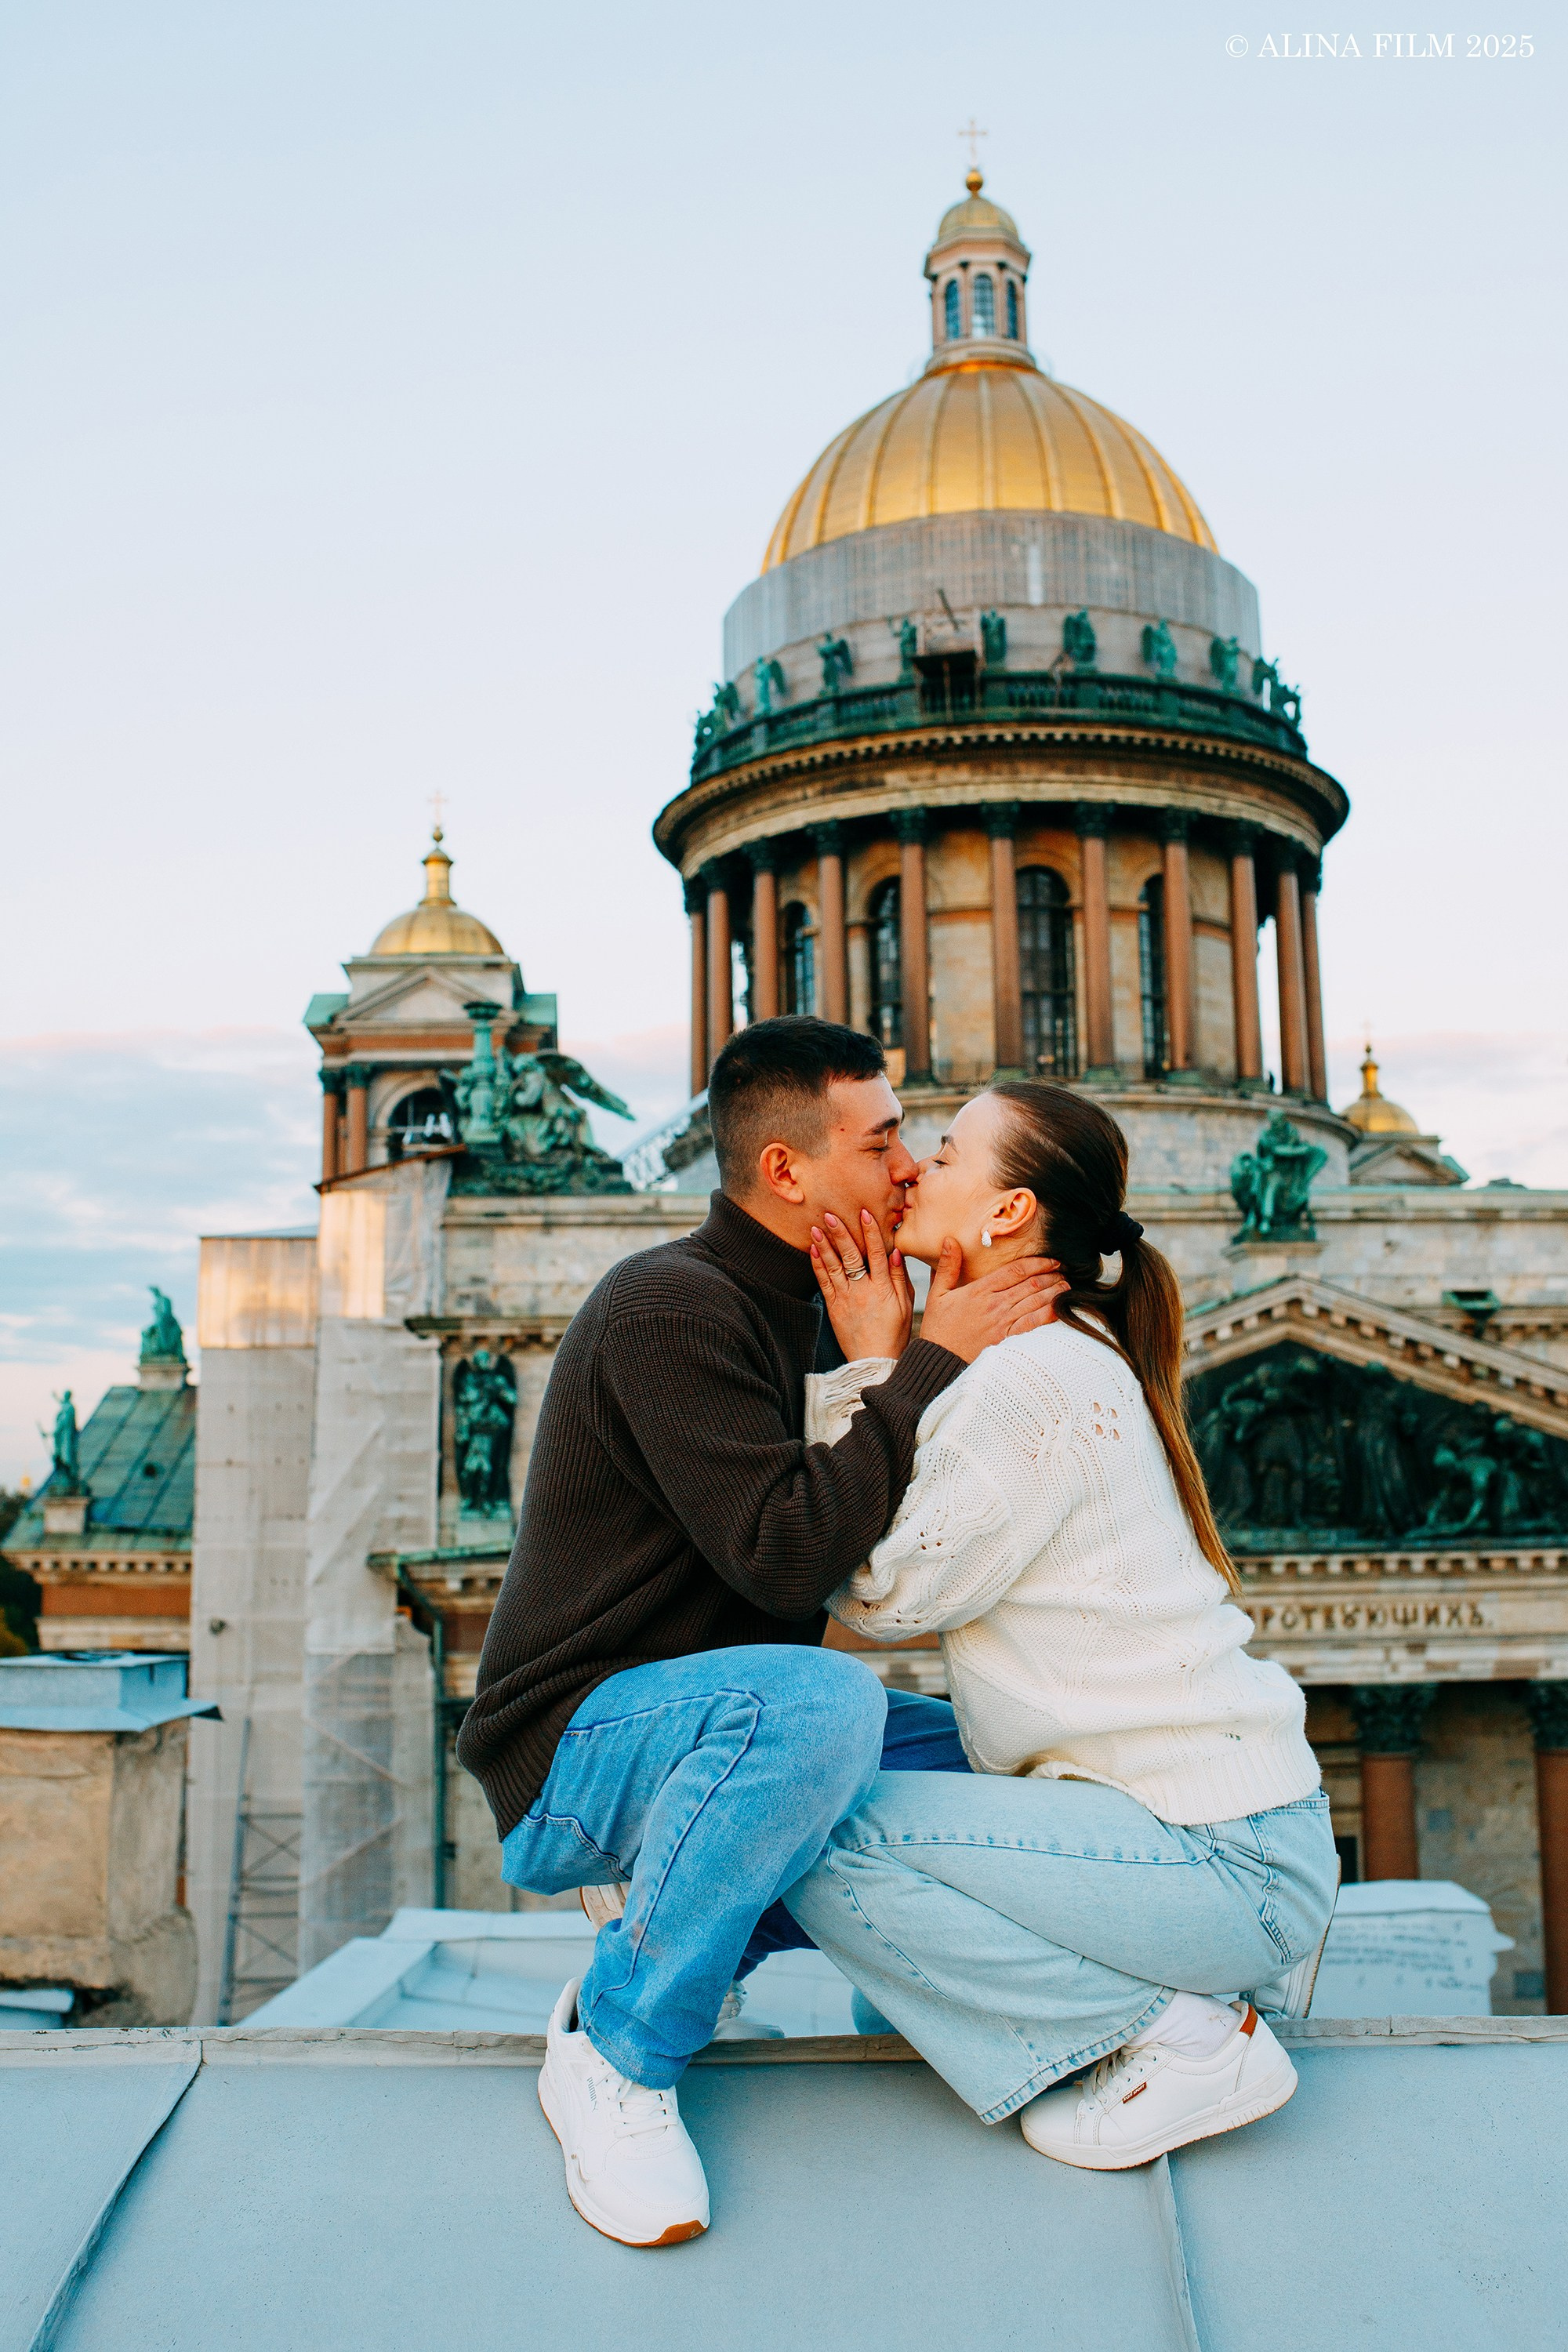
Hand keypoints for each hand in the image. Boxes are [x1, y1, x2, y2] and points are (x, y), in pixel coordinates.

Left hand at [810, 1209, 914, 1361]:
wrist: (874, 1362)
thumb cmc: (894, 1333)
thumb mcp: (905, 1305)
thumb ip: (899, 1277)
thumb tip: (895, 1252)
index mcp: (884, 1288)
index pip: (877, 1253)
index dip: (871, 1232)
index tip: (864, 1213)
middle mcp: (863, 1291)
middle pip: (851, 1256)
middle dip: (841, 1233)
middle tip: (830, 1214)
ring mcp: (846, 1299)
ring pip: (834, 1267)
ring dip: (824, 1245)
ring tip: (816, 1227)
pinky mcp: (834, 1308)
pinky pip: (824, 1283)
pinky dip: (818, 1265)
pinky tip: (813, 1250)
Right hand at [918, 1242, 1065, 1364]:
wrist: (938, 1361)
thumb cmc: (938, 1329)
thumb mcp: (938, 1294)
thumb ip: (947, 1267)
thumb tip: (950, 1240)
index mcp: (980, 1291)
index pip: (1015, 1270)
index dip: (1038, 1262)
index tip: (1051, 1259)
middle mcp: (995, 1305)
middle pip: (1031, 1284)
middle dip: (1051, 1275)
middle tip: (1064, 1271)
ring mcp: (1003, 1323)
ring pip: (1036, 1302)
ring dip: (1054, 1292)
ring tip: (1067, 1286)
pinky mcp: (1007, 1341)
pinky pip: (1033, 1324)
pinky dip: (1049, 1315)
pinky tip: (1060, 1309)